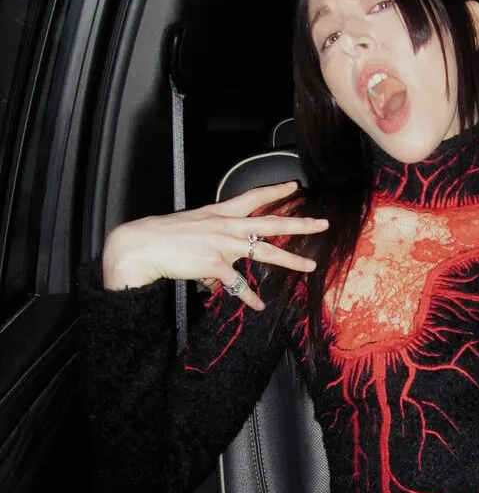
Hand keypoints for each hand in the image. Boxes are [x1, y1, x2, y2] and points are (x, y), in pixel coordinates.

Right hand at [103, 181, 328, 309]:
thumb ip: (213, 246)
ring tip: (309, 266)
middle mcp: (226, 225)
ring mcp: (223, 244)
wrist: (141, 245)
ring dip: (290, 260)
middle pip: (271, 222)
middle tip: (322, 223)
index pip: (253, 197)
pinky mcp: (215, 264)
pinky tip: (259, 306)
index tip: (294, 186)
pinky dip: (250, 297)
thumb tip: (222, 275)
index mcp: (220, 213)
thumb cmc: (163, 237)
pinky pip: (239, 284)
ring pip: (266, 251)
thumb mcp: (192, 230)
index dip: (275, 190)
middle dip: (300, 223)